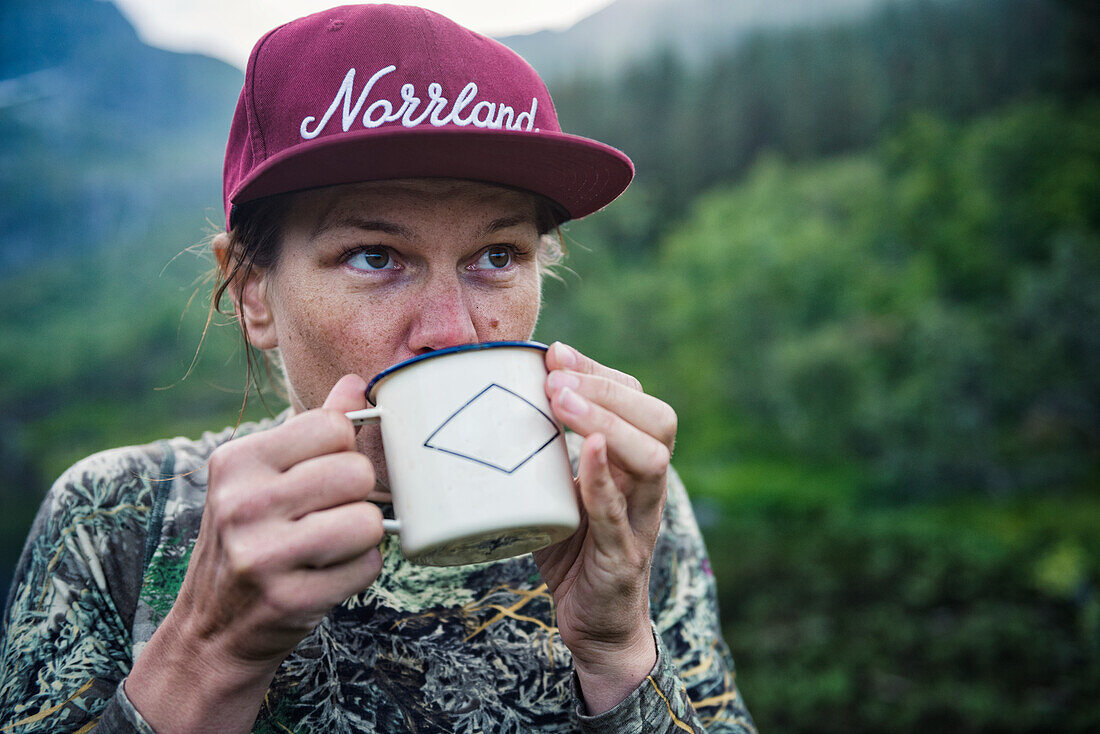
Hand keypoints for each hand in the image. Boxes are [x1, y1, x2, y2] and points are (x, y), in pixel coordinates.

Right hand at [127, 374, 384, 732]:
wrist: (211, 632)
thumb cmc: (250, 540)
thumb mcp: (262, 478)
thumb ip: (311, 429)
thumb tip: (354, 384)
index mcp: (236, 461)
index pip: (333, 426)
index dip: (343, 450)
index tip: (324, 473)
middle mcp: (243, 503)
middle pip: (356, 472)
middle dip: (357, 494)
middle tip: (329, 514)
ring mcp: (263, 554)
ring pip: (369, 520)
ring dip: (362, 536)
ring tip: (329, 545)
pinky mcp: (289, 599)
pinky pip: (367, 567)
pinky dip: (358, 571)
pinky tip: (325, 575)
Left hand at [535, 343, 676, 713]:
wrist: (597, 626)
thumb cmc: (573, 551)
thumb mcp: (556, 491)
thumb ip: (540, 454)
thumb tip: (485, 406)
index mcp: (633, 463)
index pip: (637, 401)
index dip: (601, 373)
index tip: (557, 353)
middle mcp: (646, 486)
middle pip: (658, 419)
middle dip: (607, 389)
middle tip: (556, 378)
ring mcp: (640, 521)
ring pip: (652, 458)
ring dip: (607, 421)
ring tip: (563, 402)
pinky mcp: (624, 557)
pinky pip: (621, 514)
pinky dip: (605, 480)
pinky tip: (592, 452)